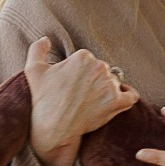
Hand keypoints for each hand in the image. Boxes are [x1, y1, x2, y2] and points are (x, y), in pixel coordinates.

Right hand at [25, 38, 139, 165]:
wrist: (53, 127)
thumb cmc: (43, 99)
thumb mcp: (33, 70)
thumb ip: (38, 49)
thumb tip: (46, 39)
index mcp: (83, 56)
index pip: (89, 62)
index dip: (81, 74)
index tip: (74, 85)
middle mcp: (99, 67)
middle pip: (103, 71)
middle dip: (95, 81)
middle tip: (82, 96)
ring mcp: (110, 85)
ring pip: (115, 83)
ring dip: (107, 91)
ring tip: (93, 103)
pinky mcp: (117, 102)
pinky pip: (131, 96)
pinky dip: (127, 96)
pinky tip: (119, 100)